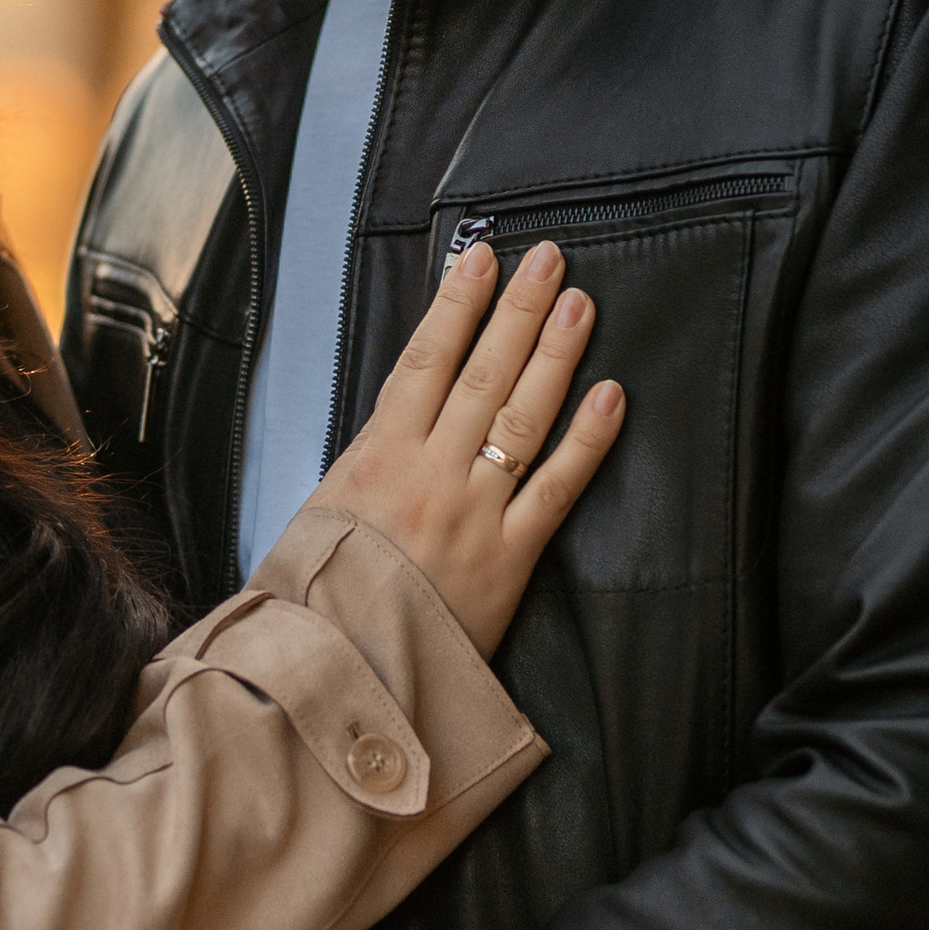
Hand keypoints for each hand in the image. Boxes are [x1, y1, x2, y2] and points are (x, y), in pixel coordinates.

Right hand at [310, 239, 622, 654]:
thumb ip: (365, 465)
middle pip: (483, 374)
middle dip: (517, 310)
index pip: (425, 360)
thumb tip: (398, 424)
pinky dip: (586, 440)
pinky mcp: (508, 558)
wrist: (336, 671)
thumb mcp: (321, 511)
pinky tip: (611, 396)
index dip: (455, 305)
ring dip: (554, 355)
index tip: (481, 258)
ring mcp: (473, 511)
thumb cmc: (317, 596)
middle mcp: (428, 472)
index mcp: (377, 455)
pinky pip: (556, 488)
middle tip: (551, 260)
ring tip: (581, 304)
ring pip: (522, 416)